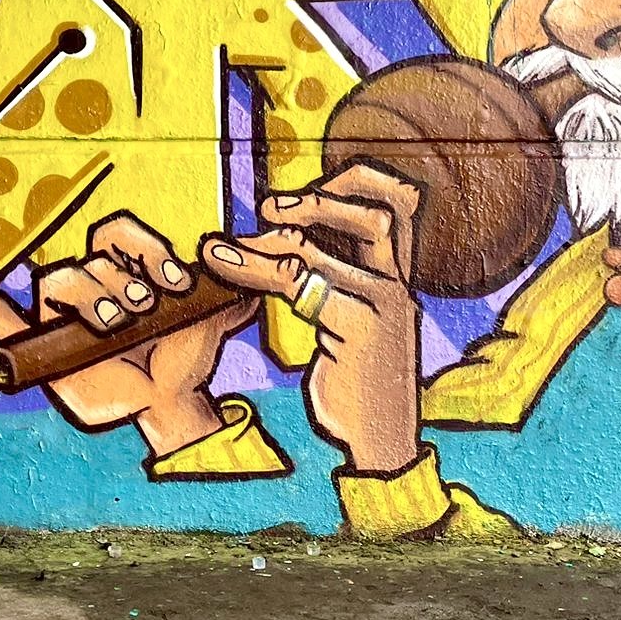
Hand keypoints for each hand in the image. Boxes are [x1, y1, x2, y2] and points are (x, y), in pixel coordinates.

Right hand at [0, 213, 256, 457]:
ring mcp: (59, 312)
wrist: (170, 403)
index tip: (178, 283)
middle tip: (148, 309)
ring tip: (117, 324)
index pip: (119, 234)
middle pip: (89, 260)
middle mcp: (87, 281)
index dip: (146, 251)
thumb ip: (240, 286)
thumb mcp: (216, 316)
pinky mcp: (37, 345)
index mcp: (123, 264)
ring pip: (56, 280)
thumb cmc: (186, 353)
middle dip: (120, 281)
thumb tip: (266, 264)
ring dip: (90, 296)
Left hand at [201, 164, 425, 473]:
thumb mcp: (348, 319)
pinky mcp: (361, 330)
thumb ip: (330, 276)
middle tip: (269, 207)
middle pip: (379, 214)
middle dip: (321, 198)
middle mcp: (398, 284)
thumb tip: (280, 234)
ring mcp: (384, 306)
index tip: (312, 184)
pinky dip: (255, 270)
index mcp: (397, 275)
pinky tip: (224, 267)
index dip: (360, 180)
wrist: (380, 440)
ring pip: (324, 249)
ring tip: (220, 247)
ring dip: (264, 241)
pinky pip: (302, 284)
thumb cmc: (357, 378)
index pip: (400, 203)